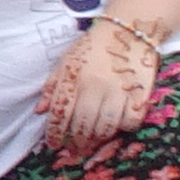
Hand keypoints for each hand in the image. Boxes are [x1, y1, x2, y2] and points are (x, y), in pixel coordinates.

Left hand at [36, 19, 161, 152]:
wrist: (126, 31)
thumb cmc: (92, 47)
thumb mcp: (65, 61)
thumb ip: (52, 86)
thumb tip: (40, 112)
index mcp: (73, 78)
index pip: (60, 113)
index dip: (55, 133)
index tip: (52, 144)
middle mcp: (95, 86)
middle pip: (83, 125)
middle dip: (76, 141)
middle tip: (73, 148)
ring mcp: (119, 91)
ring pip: (106, 128)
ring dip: (97, 140)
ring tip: (91, 143)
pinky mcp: (140, 94)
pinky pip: (131, 121)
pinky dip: (124, 128)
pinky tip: (117, 127)